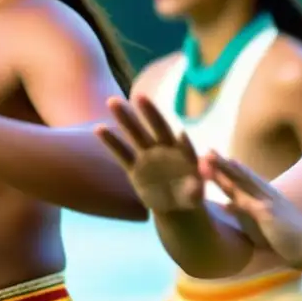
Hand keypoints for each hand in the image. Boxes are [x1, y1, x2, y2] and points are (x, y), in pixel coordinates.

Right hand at [96, 95, 203, 212]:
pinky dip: (111, 141)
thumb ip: (197, 186)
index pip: (182, 143)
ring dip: (125, 118)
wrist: (173, 205)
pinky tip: (99, 128)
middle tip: (139, 95)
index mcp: (182, 153)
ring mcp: (148, 156)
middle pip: (157, 127)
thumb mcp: (195, 194)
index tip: (178, 131)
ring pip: (135, 134)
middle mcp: (164, 149)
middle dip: (149, 112)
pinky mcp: (134, 168)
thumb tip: (202, 174)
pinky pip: (121, 153)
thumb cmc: (189, 196)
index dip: (180, 138)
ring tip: (112, 101)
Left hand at [203, 152, 301, 269]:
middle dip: (222, 163)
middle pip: (240, 175)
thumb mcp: (262, 218)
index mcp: (262, 193)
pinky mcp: (267, 216)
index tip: (210, 155)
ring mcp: (265, 202)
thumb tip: (225, 206)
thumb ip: (244, 210)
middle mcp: (264, 193)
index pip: (242, 176)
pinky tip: (223, 203)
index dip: (226, 165)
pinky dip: (235, 204)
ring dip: (224, 174)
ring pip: (240, 185)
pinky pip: (248, 208)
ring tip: (209, 164)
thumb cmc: (288, 235)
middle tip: (207, 150)